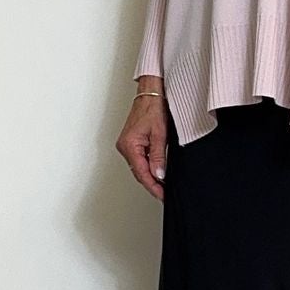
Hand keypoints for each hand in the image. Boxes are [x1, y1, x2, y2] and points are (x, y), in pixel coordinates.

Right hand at [117, 83, 168, 199]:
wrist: (151, 94)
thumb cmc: (153, 107)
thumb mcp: (160, 134)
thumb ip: (159, 157)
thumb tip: (159, 175)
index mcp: (129, 145)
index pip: (142, 173)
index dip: (153, 187)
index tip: (162, 195)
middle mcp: (124, 146)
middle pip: (139, 172)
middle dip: (152, 183)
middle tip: (165, 193)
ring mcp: (127, 145)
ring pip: (139, 167)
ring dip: (150, 176)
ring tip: (163, 185)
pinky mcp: (131, 142)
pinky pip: (139, 159)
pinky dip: (148, 166)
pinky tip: (157, 171)